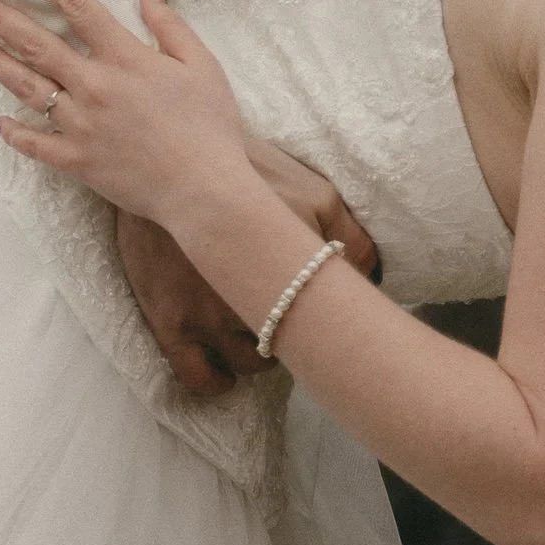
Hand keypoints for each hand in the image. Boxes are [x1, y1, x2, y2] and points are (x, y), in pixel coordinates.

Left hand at [0, 0, 255, 224]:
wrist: (204, 190)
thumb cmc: (210, 126)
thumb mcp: (201, 66)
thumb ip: (169, 27)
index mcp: (125, 58)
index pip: (78, 4)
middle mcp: (95, 86)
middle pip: (36, 44)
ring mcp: (81, 125)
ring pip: (28, 88)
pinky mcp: (77, 160)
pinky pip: (37, 144)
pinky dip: (15, 134)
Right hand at [114, 143, 379, 397]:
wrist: (170, 162)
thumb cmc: (248, 173)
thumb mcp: (313, 191)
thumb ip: (351, 235)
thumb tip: (374, 275)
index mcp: (291, 261)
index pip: (336, 316)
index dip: (340, 322)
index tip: (336, 317)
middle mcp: (250, 293)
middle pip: (292, 346)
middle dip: (298, 338)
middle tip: (292, 320)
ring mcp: (207, 312)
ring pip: (250, 364)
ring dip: (261, 356)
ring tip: (261, 334)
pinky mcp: (170, 321)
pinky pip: (200, 377)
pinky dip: (219, 381)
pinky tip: (228, 372)